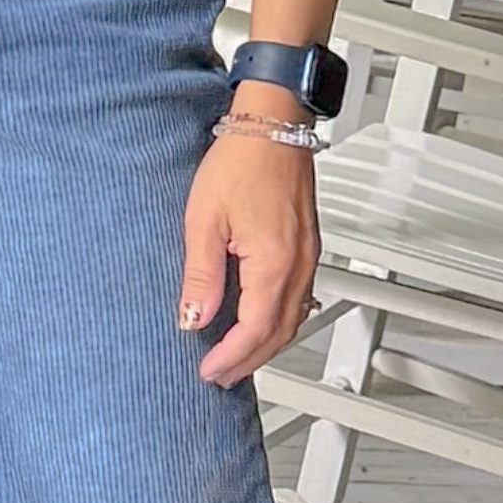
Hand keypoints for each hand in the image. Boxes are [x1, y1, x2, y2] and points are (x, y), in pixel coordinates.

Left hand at [179, 108, 318, 383]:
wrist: (272, 126)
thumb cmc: (240, 162)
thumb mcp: (203, 220)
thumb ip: (201, 276)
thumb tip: (194, 318)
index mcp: (274, 263)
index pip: (254, 331)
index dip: (231, 358)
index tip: (208, 371)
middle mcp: (299, 265)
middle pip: (280, 335)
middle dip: (249, 362)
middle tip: (220, 376)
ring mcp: (308, 258)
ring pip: (294, 321)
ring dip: (266, 346)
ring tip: (236, 359)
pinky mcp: (308, 248)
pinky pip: (299, 300)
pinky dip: (279, 323)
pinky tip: (260, 323)